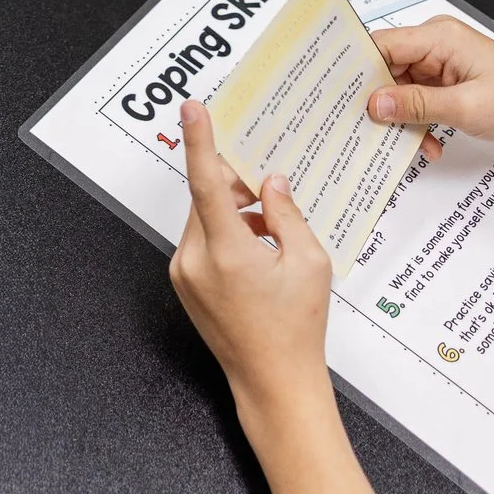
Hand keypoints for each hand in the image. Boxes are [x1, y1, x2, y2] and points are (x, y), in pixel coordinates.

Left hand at [168, 99, 335, 432]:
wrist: (273, 382)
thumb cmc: (295, 329)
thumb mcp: (309, 262)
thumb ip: (287, 213)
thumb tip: (271, 183)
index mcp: (225, 251)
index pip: (206, 181)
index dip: (200, 141)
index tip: (193, 111)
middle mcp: (194, 260)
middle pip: (207, 199)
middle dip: (235, 186)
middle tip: (267, 182)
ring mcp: (184, 274)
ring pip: (204, 220)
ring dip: (233, 213)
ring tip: (273, 231)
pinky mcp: (184, 285)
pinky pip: (202, 242)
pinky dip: (227, 235)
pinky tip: (259, 249)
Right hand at [365, 15, 493, 144]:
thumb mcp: (464, 109)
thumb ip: (414, 105)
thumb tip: (374, 103)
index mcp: (439, 37)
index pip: (380, 46)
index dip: (359, 72)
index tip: (344, 100)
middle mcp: (437, 44)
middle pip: (387, 69)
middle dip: (383, 103)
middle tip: (375, 133)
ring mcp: (443, 61)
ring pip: (402, 88)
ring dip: (405, 118)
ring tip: (416, 145)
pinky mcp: (450, 79)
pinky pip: (420, 97)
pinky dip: (420, 121)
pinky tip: (430, 143)